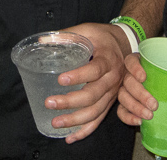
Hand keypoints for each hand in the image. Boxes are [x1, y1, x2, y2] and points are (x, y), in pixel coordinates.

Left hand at [43, 22, 127, 142]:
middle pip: (93, 95)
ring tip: (56, 122)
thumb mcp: (87, 29)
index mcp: (107, 59)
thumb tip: (42, 42)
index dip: (78, 76)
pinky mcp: (109, 101)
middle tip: (50, 103)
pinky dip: (86, 131)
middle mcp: (112, 79)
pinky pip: (99, 119)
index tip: (60, 79)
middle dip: (71, 102)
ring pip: (95, 111)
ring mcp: (112, 93)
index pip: (94, 70)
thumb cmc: (103, 37)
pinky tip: (71, 137)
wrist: (125, 44)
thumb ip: (66, 35)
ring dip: (76, 120)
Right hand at [117, 52, 166, 125]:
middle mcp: (129, 76)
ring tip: (149, 115)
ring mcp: (125, 90)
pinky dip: (128, 117)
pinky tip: (139, 122)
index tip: (144, 76)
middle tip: (154, 104)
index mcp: (139, 64)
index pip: (131, 61)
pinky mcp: (125, 104)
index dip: (135, 68)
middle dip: (140, 94)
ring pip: (123, 97)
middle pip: (127, 82)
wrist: (154, 84)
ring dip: (135, 107)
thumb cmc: (165, 76)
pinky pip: (121, 111)